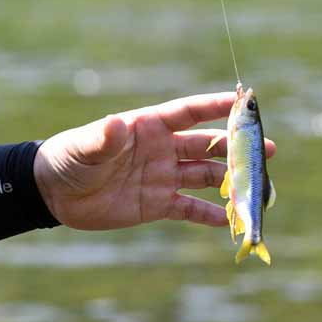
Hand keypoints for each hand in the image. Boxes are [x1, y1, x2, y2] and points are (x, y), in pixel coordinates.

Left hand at [33, 92, 275, 230]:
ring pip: (205, 177)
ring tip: (257, 189)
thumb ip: (104, 138)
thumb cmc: (69, 158)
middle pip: (207, 146)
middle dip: (237, 147)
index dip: (216, 106)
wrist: (54, 194)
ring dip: (230, 181)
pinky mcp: (157, 204)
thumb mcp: (86, 146)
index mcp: (149, 127)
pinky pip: (190, 208)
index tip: (245, 101)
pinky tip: (229, 221)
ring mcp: (163, 176)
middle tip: (267, 150)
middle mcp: (162, 149)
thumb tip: (117, 125)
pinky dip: (209, 214)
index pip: (189, 112)